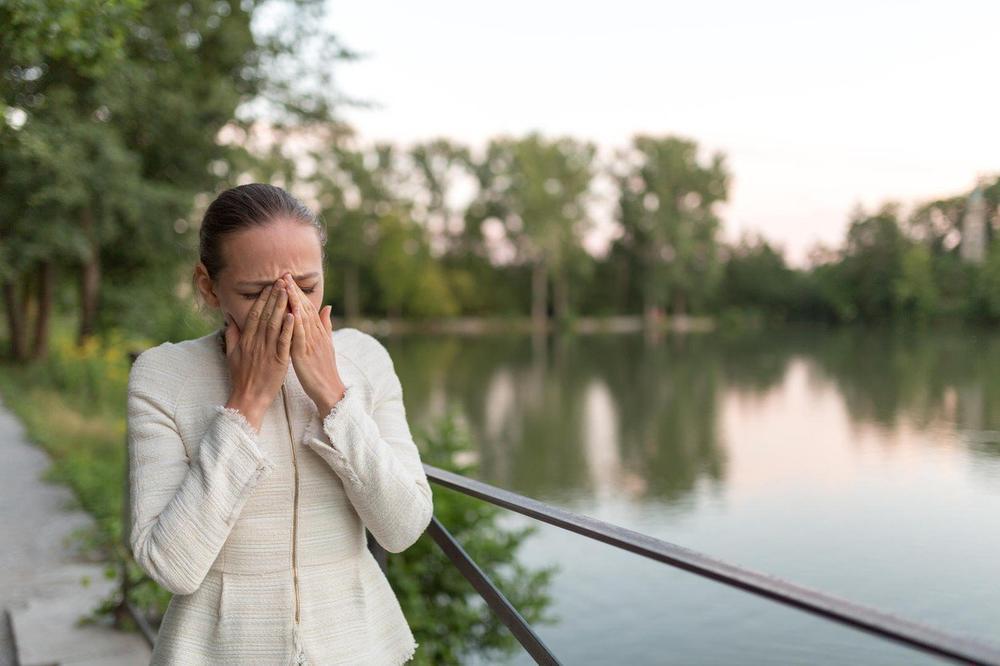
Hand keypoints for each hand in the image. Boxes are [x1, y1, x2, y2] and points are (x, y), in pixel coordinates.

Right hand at [223, 278, 293, 431]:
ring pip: (275, 324)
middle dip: (274, 296)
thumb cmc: (241, 377)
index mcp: (246, 339)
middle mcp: (255, 342)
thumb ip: (232, 335)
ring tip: (288, 290)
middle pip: (265, 314)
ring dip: (282, 306)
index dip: (262, 298)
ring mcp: (266, 351)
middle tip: (282, 279)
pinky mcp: (277, 361)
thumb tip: (230, 318)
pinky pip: (283, 342)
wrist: (247, 398)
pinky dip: (289, 328)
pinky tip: (294, 315)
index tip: (269, 284)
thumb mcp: (232, 354)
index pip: (254, 313)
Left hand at [281, 272, 345, 416]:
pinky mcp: (305, 355)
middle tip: (285, 275)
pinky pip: (300, 337)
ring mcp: (311, 344)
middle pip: (304, 308)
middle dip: (294, 291)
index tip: (289, 278)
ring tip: (285, 287)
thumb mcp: (326, 344)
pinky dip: (296, 324)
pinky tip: (291, 313)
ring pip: (302, 318)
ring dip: (294, 302)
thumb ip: (325, 325)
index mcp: (318, 332)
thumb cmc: (324, 368)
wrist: (329, 389)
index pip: (307, 307)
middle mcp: (316, 334)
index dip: (298, 292)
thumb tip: (327, 306)